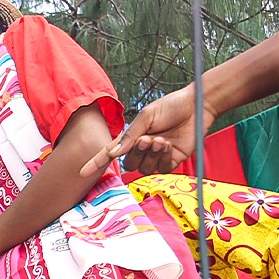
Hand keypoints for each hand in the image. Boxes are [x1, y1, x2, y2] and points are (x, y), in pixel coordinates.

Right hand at [81, 86, 215, 177]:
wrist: (196, 106)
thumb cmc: (171, 106)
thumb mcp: (146, 116)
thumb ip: (130, 136)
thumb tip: (113, 153)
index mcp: (132, 138)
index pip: (110, 153)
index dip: (96, 163)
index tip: (82, 172)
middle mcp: (142, 150)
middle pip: (129, 164)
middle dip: (136, 153)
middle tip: (147, 139)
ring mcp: (157, 157)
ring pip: (144, 168)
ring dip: (151, 154)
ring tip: (161, 139)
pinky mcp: (171, 162)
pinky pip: (160, 168)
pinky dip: (163, 157)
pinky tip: (169, 144)